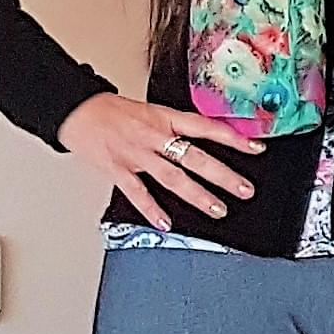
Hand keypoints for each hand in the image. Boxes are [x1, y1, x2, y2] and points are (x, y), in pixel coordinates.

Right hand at [59, 92, 261, 229]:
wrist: (77, 110)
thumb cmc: (113, 111)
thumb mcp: (151, 110)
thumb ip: (176, 127)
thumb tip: (205, 137)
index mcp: (165, 118)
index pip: (206, 127)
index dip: (233, 137)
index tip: (255, 148)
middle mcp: (154, 136)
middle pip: (195, 157)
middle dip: (222, 175)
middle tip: (244, 189)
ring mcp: (137, 155)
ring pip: (172, 177)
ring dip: (197, 195)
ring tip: (217, 209)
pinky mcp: (118, 170)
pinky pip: (138, 193)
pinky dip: (152, 209)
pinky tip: (166, 222)